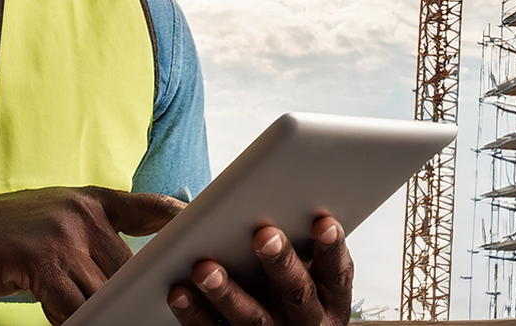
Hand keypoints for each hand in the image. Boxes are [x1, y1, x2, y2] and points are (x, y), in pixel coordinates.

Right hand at [0, 186, 185, 324]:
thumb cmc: (4, 236)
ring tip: (103, 320)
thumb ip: (92, 233)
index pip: (152, 208)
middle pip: (128, 267)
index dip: (183, 221)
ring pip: (104, 290)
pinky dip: (72, 320)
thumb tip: (127, 270)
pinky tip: (64, 321)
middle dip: (131, 297)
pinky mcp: (40, 259)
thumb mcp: (54, 218)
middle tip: (141, 315)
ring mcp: (63, 233)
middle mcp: (83, 211)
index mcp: (91, 199)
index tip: (205, 238)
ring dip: (102, 313)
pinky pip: (72, 305)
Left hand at [166, 216, 353, 325]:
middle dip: (280, 263)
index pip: (336, 273)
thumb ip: (302, 247)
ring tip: (205, 268)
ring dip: (228, 293)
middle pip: (296, 293)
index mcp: (330, 301)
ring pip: (253, 319)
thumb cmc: (287, 292)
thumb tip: (288, 201)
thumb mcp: (309, 276)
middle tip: (263, 235)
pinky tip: (179, 292)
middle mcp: (306, 322)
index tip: (323, 222)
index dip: (332, 248)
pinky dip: (195, 313)